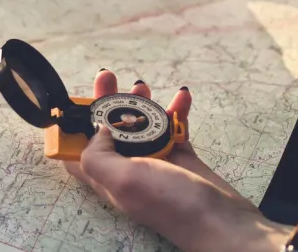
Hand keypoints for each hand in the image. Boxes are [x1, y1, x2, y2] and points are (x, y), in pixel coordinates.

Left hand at [63, 70, 290, 251]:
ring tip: (143, 87)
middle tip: (108, 77)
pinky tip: (182, 96)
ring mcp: (155, 162)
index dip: (75, 126)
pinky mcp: (180, 157)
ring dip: (140, 103)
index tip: (78, 100)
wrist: (222, 221)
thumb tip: (97, 131)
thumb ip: (98, 156)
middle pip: (109, 131)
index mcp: (107, 177)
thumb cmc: (172, 205)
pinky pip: (173, 127)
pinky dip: (176, 110)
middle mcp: (127, 169)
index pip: (78, 151)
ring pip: (141, 125)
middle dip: (107, 103)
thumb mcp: (124, 180)